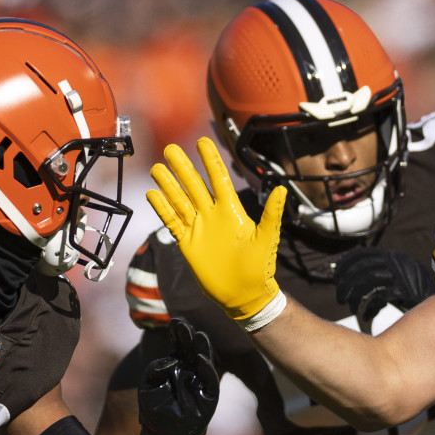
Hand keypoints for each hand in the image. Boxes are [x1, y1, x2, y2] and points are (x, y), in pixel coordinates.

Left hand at [138, 318, 219, 434]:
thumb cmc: (153, 409)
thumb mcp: (147, 384)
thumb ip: (154, 368)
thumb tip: (172, 358)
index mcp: (177, 365)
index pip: (180, 344)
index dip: (179, 333)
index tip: (176, 320)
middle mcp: (191, 370)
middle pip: (193, 349)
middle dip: (190, 336)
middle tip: (185, 324)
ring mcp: (201, 382)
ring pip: (205, 361)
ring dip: (202, 348)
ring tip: (199, 335)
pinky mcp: (208, 396)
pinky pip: (210, 381)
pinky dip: (207, 369)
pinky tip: (201, 359)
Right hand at [147, 137, 285, 320]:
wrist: (244, 293)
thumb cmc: (259, 266)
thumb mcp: (267, 238)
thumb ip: (271, 214)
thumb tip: (281, 189)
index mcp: (231, 210)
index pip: (219, 179)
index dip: (211, 161)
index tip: (202, 141)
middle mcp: (213, 214)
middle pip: (194, 185)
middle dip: (183, 167)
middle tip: (170, 148)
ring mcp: (199, 227)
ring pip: (180, 200)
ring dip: (169, 184)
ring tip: (157, 167)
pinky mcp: (187, 242)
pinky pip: (172, 222)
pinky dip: (162, 208)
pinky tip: (153, 194)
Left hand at [333, 247, 434, 321]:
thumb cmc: (421, 292)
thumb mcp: (401, 279)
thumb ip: (383, 278)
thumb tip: (356, 284)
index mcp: (392, 258)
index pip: (362, 255)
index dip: (346, 265)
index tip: (336, 277)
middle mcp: (395, 263)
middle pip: (361, 269)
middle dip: (346, 283)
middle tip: (341, 298)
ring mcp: (399, 275)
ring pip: (367, 282)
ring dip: (354, 295)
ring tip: (351, 307)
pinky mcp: (404, 290)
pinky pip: (379, 297)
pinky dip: (370, 308)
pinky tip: (366, 316)